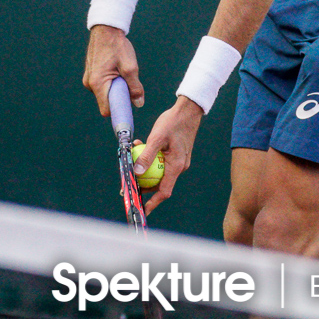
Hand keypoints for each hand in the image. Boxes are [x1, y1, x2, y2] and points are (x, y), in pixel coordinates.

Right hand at [83, 25, 144, 115]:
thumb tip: (138, 103)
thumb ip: (135, 87)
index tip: (128, 106)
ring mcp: (89, 78)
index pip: (107, 110)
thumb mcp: (130, 67)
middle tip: (128, 82)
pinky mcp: (91, 73)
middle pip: (106, 101)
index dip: (118, 110)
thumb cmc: (117, 46)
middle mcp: (90, 83)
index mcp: (97, 84)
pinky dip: (110, 80)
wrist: (106, 29)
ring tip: (121, 71)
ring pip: (105, 92)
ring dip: (115, 87)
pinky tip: (115, 68)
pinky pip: (102, 84)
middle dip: (118, 96)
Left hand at [137, 96, 203, 213]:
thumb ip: (147, 155)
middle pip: (160, 182)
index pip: (164, 191)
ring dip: (145, 167)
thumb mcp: (157, 138)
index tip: (143, 209)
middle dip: (144, 184)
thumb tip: (136, 171)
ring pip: (159, 171)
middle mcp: (179, 166)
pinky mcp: (176, 154)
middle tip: (129, 183)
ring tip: (132, 157)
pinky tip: (140, 145)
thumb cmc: (174, 122)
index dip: (153, 202)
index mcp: (177, 166)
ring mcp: (178, 160)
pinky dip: (151, 157)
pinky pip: (161, 161)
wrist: (188, 110)